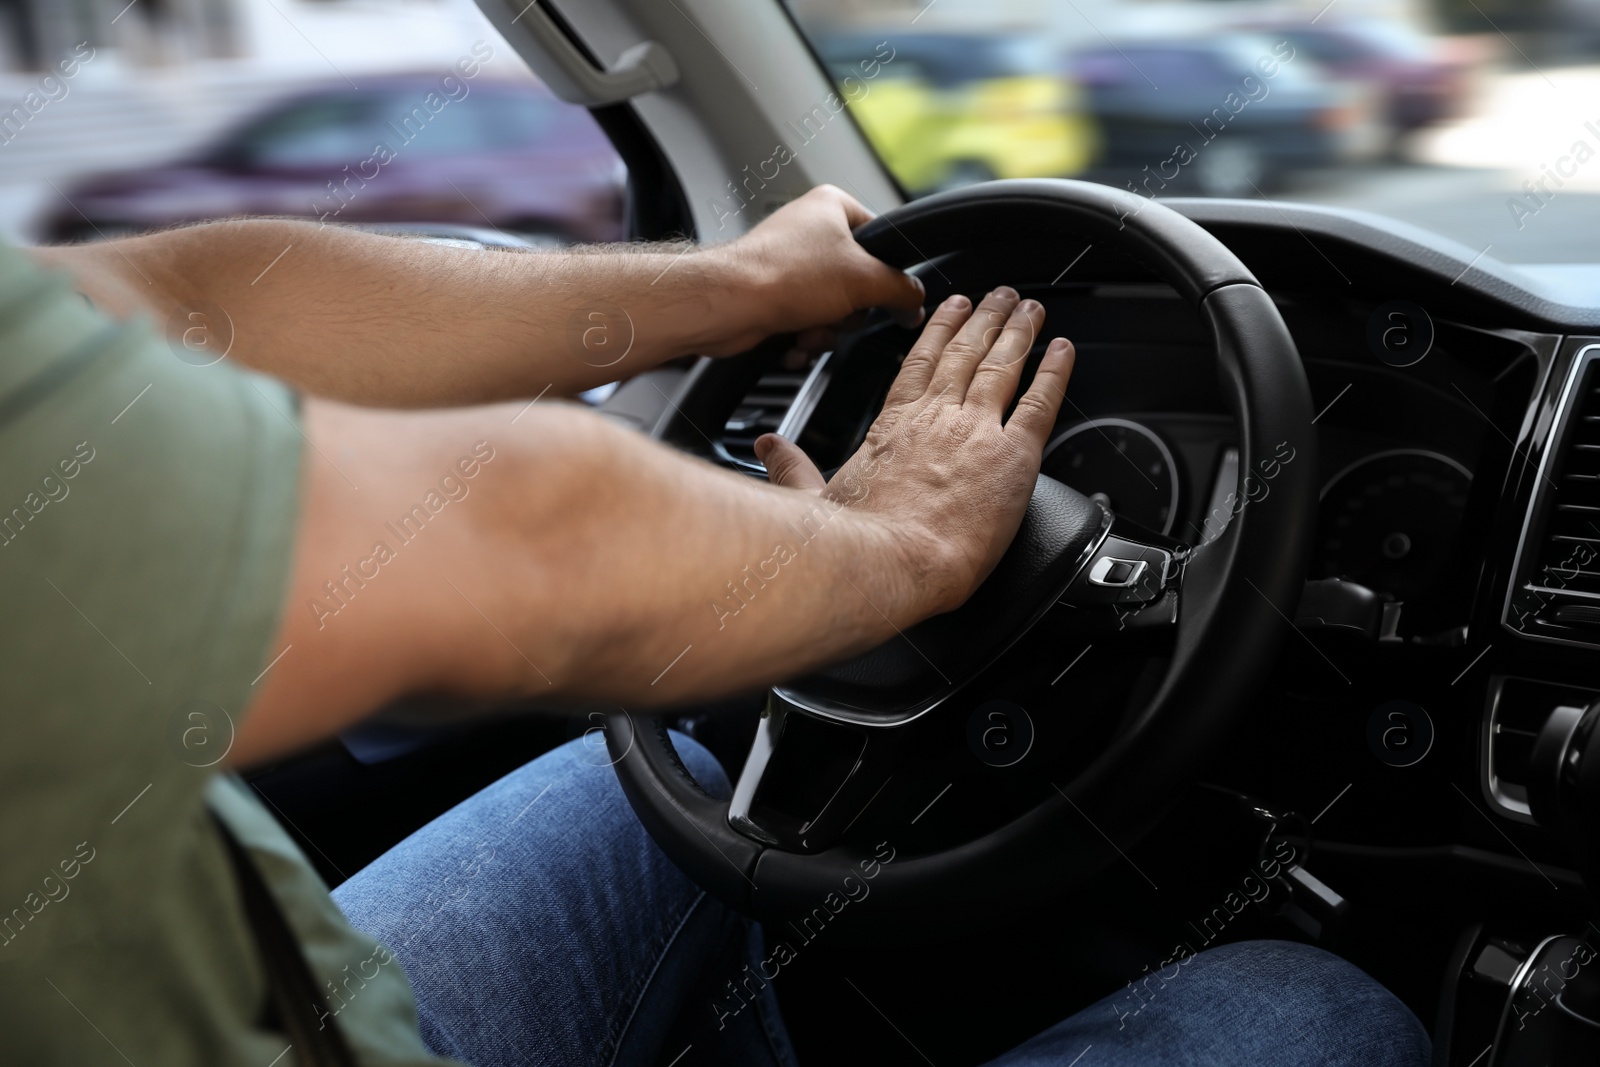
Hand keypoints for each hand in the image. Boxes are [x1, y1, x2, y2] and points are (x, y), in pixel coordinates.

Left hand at [702, 185, 925, 357]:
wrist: (728, 306)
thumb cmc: (783, 276)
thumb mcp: (864, 280)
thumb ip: (902, 289)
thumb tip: (916, 300)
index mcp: (832, 206)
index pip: (882, 239)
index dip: (888, 274)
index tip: (892, 297)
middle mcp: (809, 230)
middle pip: (858, 281)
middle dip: (849, 311)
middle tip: (838, 311)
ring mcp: (789, 264)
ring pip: (833, 308)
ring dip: (826, 330)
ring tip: (809, 327)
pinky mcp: (773, 295)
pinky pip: (807, 321)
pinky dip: (804, 338)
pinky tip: (793, 340)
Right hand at [754, 287, 1075, 616]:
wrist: (889, 564)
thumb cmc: (851, 542)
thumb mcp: (813, 496)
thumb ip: (793, 466)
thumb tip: (769, 448)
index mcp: (893, 425)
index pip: (920, 363)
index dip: (938, 330)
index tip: (950, 307)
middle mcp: (937, 418)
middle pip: (966, 353)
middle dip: (985, 318)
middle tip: (1001, 296)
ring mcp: (977, 432)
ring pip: (1003, 365)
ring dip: (1019, 332)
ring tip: (1031, 310)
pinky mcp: (1013, 457)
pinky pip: (1041, 403)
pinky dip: (1055, 372)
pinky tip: (1064, 351)